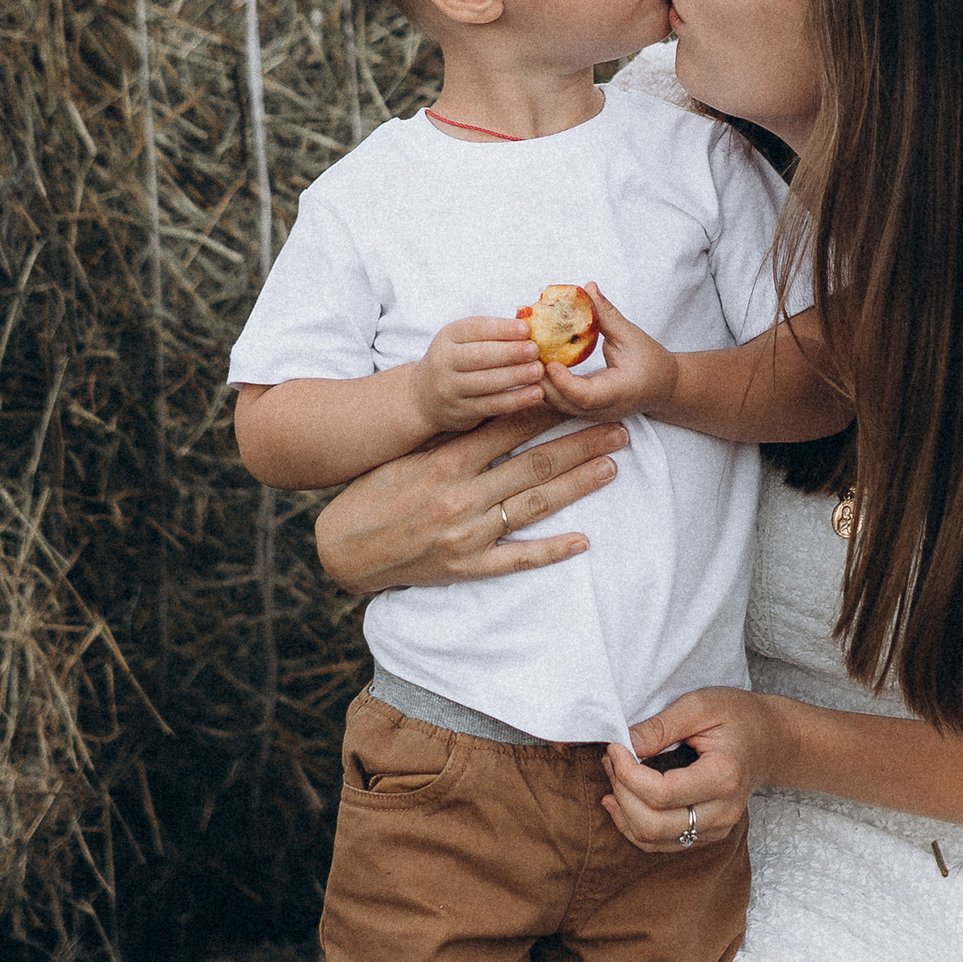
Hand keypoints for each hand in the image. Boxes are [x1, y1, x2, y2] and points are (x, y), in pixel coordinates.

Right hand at [314, 405, 623, 593]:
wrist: (344, 550)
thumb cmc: (374, 495)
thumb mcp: (408, 456)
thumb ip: (449, 438)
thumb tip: (492, 409)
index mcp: (445, 462)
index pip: (508, 428)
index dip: (549, 410)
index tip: (579, 393)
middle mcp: (461, 496)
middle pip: (535, 464)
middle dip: (581, 443)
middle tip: (618, 427)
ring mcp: (467, 535)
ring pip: (534, 505)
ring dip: (578, 484)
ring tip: (612, 466)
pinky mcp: (466, 568)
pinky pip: (517, 559)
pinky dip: (550, 550)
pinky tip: (582, 541)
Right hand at [413, 314, 549, 431]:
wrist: (425, 397)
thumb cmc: (458, 361)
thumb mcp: (463, 341)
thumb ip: (491, 334)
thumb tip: (532, 326)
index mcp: (448, 337)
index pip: (475, 328)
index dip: (502, 329)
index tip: (527, 329)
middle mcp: (444, 361)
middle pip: (479, 356)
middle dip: (510, 352)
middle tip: (536, 350)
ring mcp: (450, 388)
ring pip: (486, 382)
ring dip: (516, 376)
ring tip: (538, 371)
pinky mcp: (460, 411)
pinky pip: (491, 406)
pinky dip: (516, 400)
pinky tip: (536, 394)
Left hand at [539, 282, 678, 422]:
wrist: (664, 388)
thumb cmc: (652, 362)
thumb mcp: (631, 336)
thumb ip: (607, 314)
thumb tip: (587, 287)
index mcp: (618, 393)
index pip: (584, 396)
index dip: (563, 382)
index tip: (550, 362)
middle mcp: (601, 410)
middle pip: (562, 404)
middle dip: (540, 381)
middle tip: (525, 354)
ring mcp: (591, 414)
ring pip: (556, 406)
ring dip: (539, 382)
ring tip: (525, 356)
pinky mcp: (583, 410)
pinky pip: (558, 400)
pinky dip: (545, 384)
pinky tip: (534, 362)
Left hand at [600, 687, 787, 850]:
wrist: (773, 741)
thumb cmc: (739, 717)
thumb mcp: (701, 705)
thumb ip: (662, 725)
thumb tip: (625, 744)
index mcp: (724, 777)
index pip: (661, 793)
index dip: (627, 773)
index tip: (615, 746)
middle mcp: (722, 811)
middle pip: (653, 824)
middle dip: (621, 792)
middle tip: (611, 760)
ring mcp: (716, 828)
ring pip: (652, 839)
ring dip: (623, 810)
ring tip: (614, 775)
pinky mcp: (706, 834)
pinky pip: (660, 842)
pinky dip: (633, 824)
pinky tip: (621, 799)